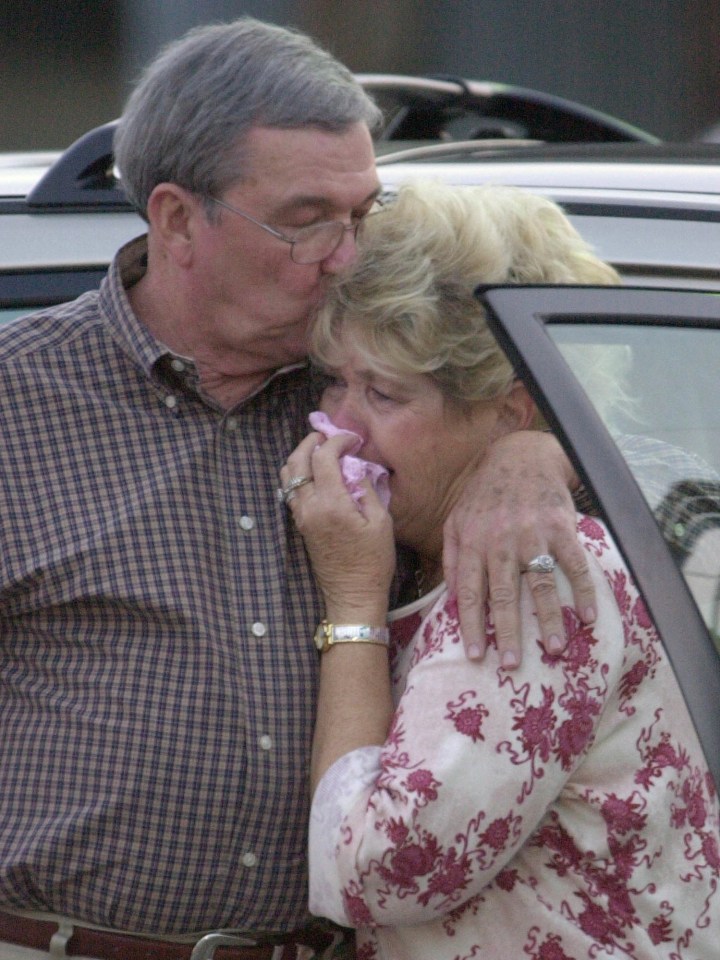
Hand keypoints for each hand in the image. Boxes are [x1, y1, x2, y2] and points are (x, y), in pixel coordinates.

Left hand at [282, 432, 394, 623]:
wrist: (353, 596)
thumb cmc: (373, 562)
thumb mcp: (381, 523)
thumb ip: (368, 489)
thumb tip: (358, 468)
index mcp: (331, 504)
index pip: (323, 458)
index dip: (337, 441)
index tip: (353, 439)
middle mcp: (309, 507)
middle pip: (297, 461)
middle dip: (312, 442)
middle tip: (330, 437)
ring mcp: (301, 517)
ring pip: (288, 475)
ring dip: (301, 457)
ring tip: (321, 452)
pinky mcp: (300, 525)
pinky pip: (291, 491)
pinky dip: (299, 475)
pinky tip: (317, 475)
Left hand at [443, 430, 596, 666]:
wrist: (521, 456)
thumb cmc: (485, 495)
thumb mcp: (456, 520)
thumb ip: (450, 557)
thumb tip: (449, 597)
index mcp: (472, 543)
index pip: (469, 592)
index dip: (472, 625)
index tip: (476, 655)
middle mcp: (500, 541)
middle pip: (504, 595)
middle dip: (508, 633)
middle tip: (512, 665)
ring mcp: (532, 534)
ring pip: (540, 584)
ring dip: (548, 620)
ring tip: (554, 650)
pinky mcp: (561, 527)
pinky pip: (573, 564)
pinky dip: (582, 591)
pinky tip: (587, 617)